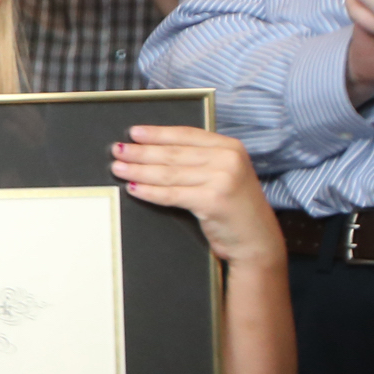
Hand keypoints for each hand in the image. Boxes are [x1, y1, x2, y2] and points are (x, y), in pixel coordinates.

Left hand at [109, 125, 284, 266]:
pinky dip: (149, 192)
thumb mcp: (224, 175)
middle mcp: (228, 159)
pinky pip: (172, 194)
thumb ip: (200, 161)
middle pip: (173, 154)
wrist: (257, 240)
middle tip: (117, 150)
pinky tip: (132, 189)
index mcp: (230, 146)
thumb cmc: (234, 208)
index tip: (134, 132)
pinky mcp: (213, 200)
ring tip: (117, 168)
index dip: (157, 133)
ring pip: (169, 173)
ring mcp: (222, 179)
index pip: (186, 135)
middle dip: (141, 152)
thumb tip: (156, 152)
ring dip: (139, 171)